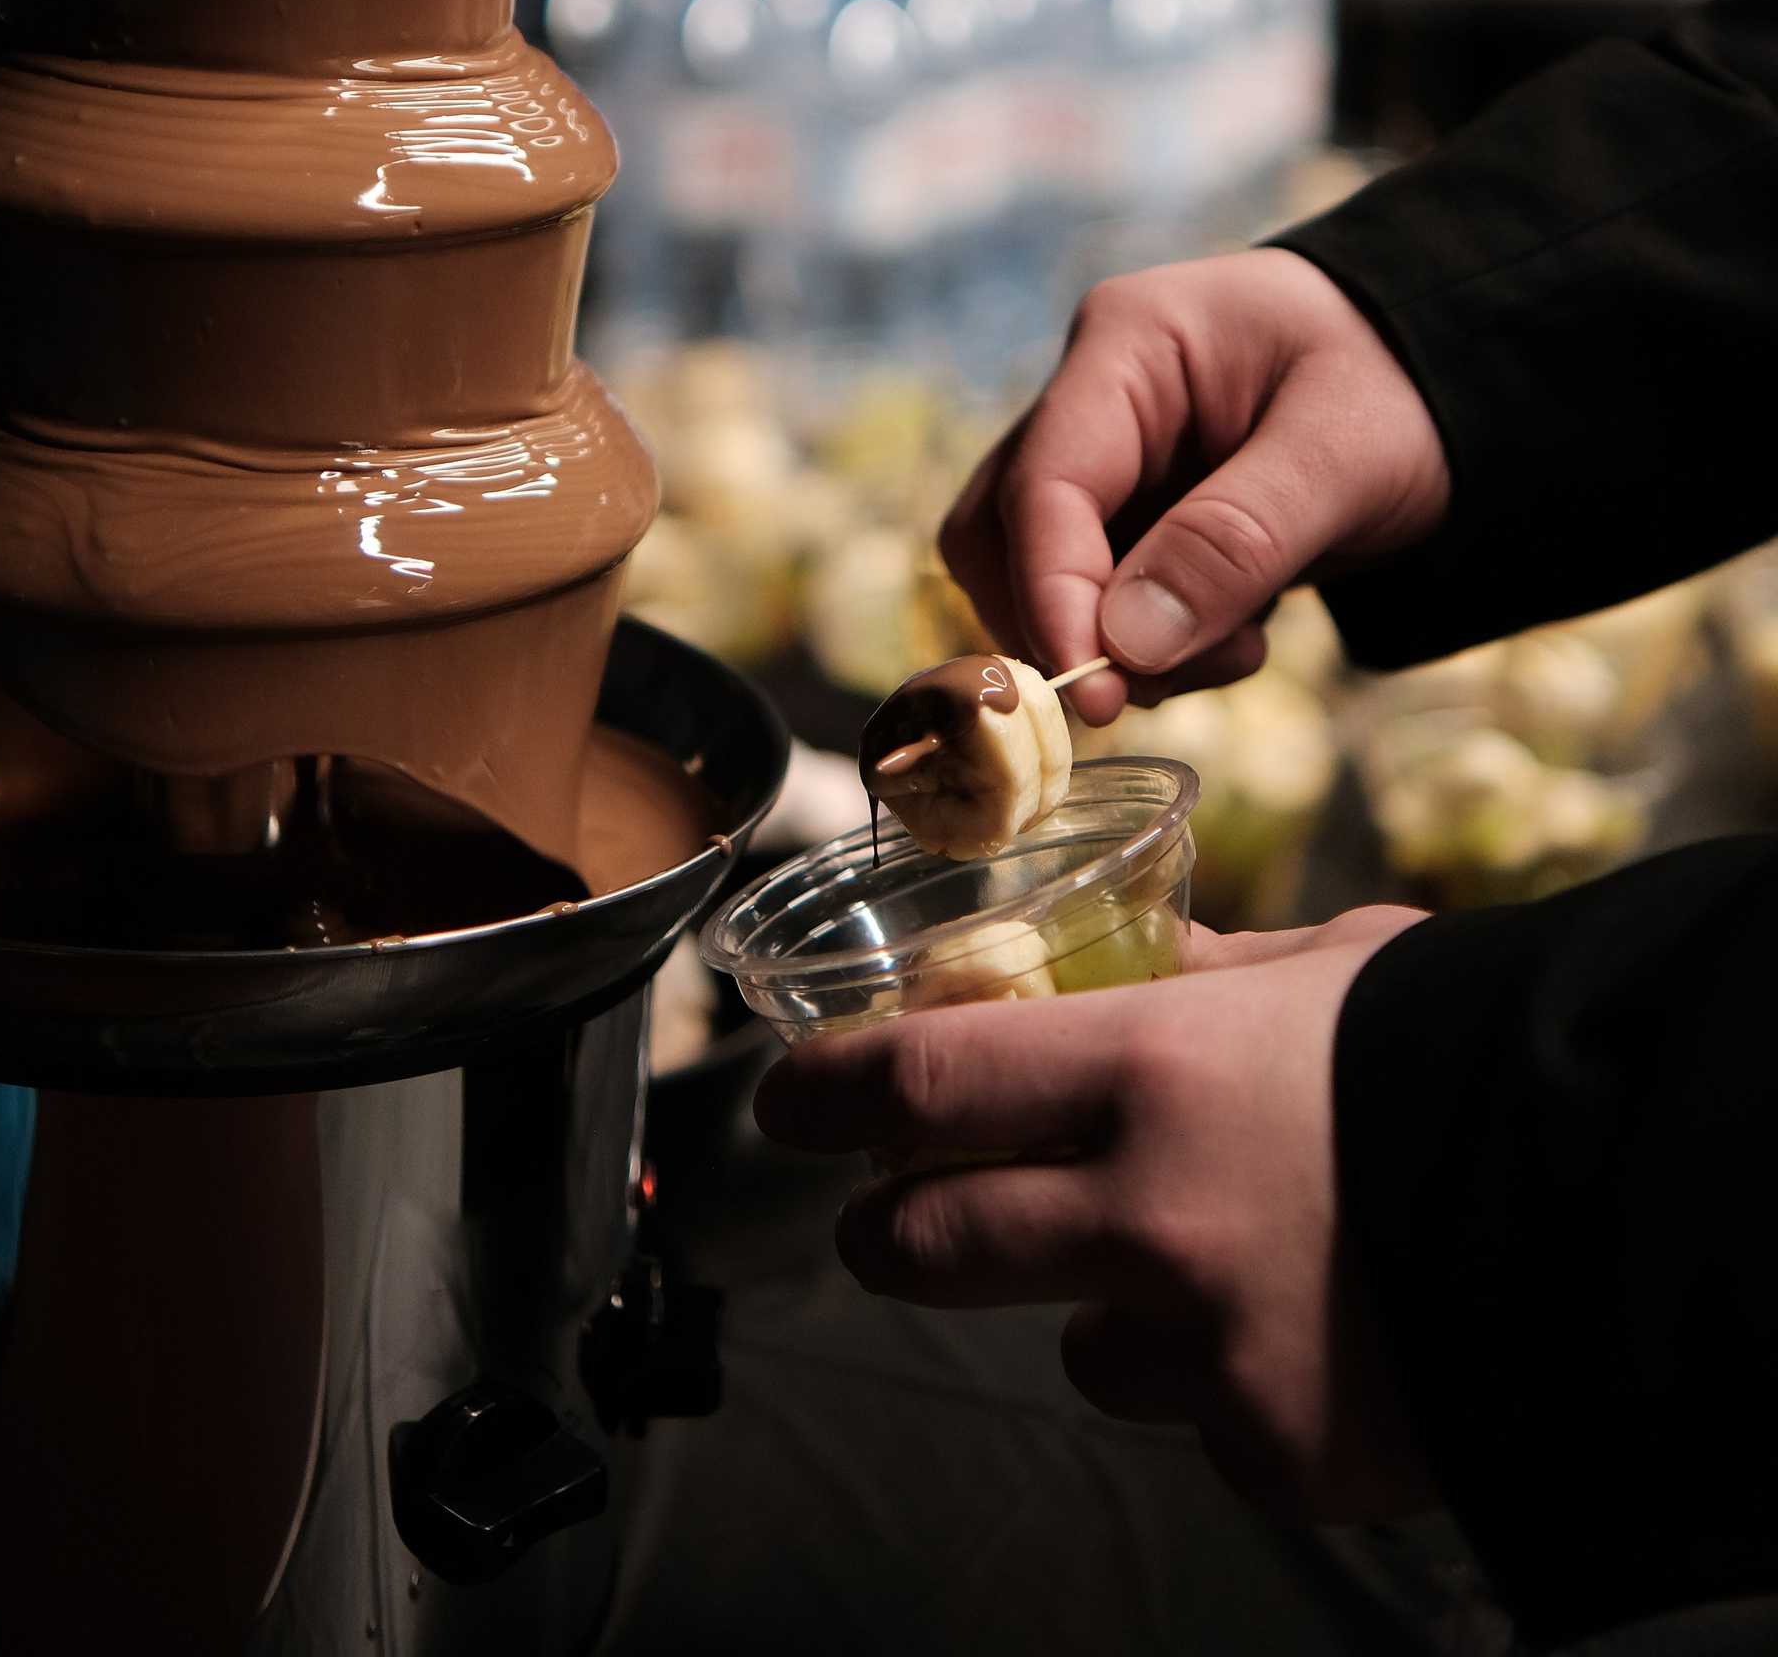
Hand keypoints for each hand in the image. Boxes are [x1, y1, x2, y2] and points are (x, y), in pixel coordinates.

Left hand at [754, 910, 1435, 1522]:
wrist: (1615, 1199)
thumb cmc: (1466, 1057)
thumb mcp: (1329, 970)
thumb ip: (1214, 975)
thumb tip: (1150, 958)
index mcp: (1147, 1071)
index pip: (918, 1084)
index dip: (827, 1095)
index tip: (791, 1100)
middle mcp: (1148, 1215)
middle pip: (931, 1245)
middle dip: (892, 1232)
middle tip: (895, 1220)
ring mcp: (1204, 1346)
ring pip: (1079, 1348)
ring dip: (1106, 1311)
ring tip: (1210, 1263)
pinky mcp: (1269, 1449)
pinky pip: (1203, 1423)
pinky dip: (1231, 1384)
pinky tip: (1312, 1327)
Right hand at [942, 249, 1449, 718]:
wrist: (1453, 386)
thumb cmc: (1403, 385)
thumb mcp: (1346, 453)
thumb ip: (1237, 540)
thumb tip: (1126, 644)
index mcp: (1130, 342)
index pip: (1045, 481)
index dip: (1053, 593)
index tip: (1094, 694)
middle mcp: (1093, 398)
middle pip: (1000, 533)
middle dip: (1069, 627)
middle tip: (1162, 683)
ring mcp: (1107, 461)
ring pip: (1035, 578)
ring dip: (1116, 647)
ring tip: (1237, 652)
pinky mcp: (1130, 519)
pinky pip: (1096, 603)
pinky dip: (1151, 647)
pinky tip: (1238, 637)